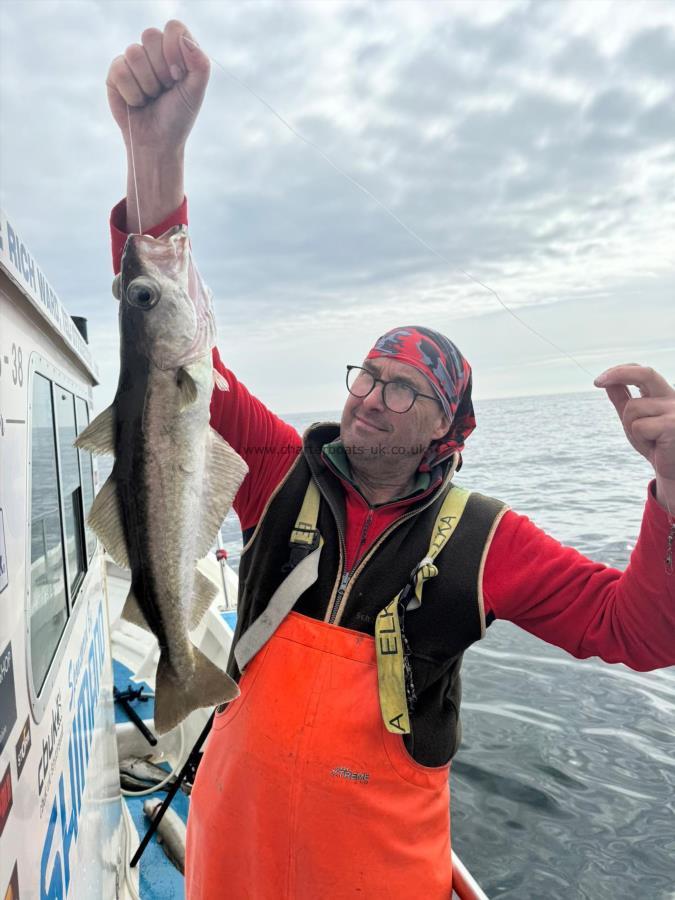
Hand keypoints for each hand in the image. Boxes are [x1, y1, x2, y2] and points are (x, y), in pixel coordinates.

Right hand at [106, 20, 209, 153]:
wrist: (157, 143)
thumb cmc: (178, 117)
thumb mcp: (195, 92)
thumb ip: (200, 64)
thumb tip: (185, 40)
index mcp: (176, 51)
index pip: (174, 28)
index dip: (174, 49)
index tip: (178, 75)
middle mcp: (154, 52)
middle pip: (150, 36)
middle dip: (161, 70)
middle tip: (165, 89)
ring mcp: (133, 61)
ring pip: (134, 53)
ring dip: (147, 84)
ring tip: (151, 97)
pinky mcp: (116, 73)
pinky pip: (120, 70)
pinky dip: (132, 93)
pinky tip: (137, 102)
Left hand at [595, 364, 674, 509]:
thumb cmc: (656, 445)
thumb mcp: (635, 421)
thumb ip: (623, 401)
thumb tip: (607, 382)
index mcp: (664, 394)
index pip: (643, 372)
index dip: (621, 371)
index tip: (598, 381)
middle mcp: (673, 398)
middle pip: (645, 374)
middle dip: (620, 373)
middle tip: (597, 382)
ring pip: (632, 408)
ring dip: (631, 427)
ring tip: (649, 440)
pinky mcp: (674, 425)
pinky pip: (639, 426)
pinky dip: (640, 438)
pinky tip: (656, 446)